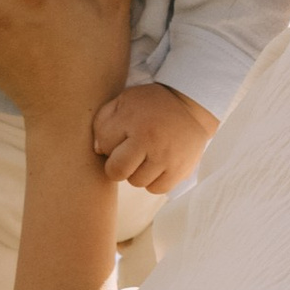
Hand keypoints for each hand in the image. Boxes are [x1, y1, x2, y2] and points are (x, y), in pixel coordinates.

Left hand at [89, 82, 218, 194]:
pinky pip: (157, 189)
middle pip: (118, 171)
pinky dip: (153, 181)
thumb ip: (103, 122)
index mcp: (136, 122)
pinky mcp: (181, 170)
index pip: (104, 146)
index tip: (118, 137)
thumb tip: (98, 150)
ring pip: (137, 182)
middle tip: (128, 154)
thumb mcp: (124, 100)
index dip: (107, 143)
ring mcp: (168, 159)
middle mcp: (152, 142)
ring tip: (145, 157)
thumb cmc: (152, 104)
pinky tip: (156, 166)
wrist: (191, 105)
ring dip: (137, 172)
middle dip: (117, 164)